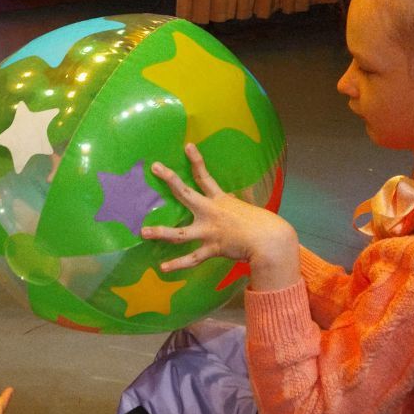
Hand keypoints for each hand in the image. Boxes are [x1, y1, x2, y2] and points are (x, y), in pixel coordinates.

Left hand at [141, 143, 299, 290]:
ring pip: (180, 233)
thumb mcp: (245, 209)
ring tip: (144, 232)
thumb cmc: (261, 224)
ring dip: (161, 232)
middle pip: (186, 193)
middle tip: (155, 167)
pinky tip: (163, 267)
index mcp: (220, 200)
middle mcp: (210, 212)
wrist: (269, 240)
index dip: (196, 160)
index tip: (187, 146)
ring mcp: (209, 231)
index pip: (206, 176)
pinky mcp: (211, 248)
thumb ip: (232, 206)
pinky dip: (177, 264)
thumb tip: (230, 205)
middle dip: (170, 179)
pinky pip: (191, 258)